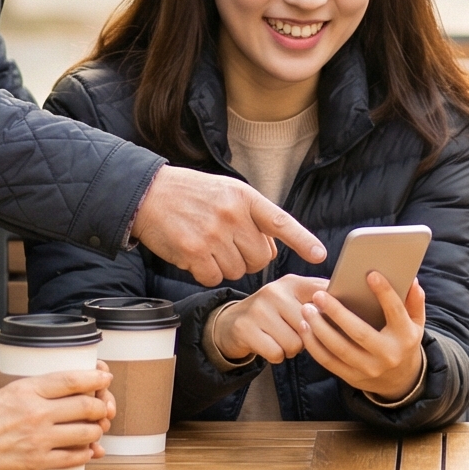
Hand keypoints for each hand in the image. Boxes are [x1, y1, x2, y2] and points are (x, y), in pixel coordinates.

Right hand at [0, 368, 113, 469]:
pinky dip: (86, 454)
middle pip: (85, 407)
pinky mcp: (37, 462)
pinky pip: (72, 458)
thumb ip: (1, 379)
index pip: (71, 380)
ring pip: (84, 433)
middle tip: (105, 406)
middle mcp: (37, 414)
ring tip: (97, 428)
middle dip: (102, 406)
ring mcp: (39, 440)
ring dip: (97, 430)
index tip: (105, 377)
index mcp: (25, 391)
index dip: (95, 377)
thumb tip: (6, 370)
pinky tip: (89, 451)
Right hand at [130, 165, 327, 285]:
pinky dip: (207, 273)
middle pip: (260, 258)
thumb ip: (252, 215)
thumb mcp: (227, 191)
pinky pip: (214, 278)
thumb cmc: (191, 194)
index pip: (279, 221)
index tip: (320, 255)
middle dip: (249, 258)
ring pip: (238, 270)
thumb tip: (272, 248)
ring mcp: (212, 234)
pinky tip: (196, 255)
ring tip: (209, 244)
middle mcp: (231, 215)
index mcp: (244, 197)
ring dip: (226, 265)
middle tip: (230, 244)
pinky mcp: (193, 252)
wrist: (148, 194)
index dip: (302, 240)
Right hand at [211, 275, 329, 364]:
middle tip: (296, 333)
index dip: (335, 310)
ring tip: (282, 339)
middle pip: (311, 326)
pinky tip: (270, 345)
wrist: (230, 324)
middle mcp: (275, 291)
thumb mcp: (292, 300)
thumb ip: (318, 301)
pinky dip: (277, 356)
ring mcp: (259, 309)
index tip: (340, 318)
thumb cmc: (272, 315)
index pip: (324, 293)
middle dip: (308, 338)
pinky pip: (277, 353)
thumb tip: (349, 311)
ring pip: (295, 343)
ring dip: (292, 349)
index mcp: (292, 282)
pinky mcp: (246, 328)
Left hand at [304, 273, 426, 401]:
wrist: (400, 381)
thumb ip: (414, 301)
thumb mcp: (416, 323)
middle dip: (337, 313)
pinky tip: (305, 328)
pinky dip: (314, 345)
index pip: (395, 312)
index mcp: (405, 337)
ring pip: (340, 349)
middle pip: (359, 333)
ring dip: (319, 329)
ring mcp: (369, 369)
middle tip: (319, 295)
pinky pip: (329, 362)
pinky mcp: (353, 378)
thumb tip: (412, 280)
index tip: (370, 274)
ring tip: (307, 310)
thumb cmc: (403, 341)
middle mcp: (388, 355)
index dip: (384, 293)